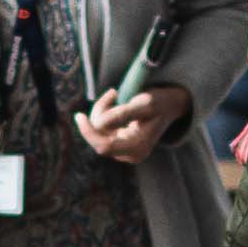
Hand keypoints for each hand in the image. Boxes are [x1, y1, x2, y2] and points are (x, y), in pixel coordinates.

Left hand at [75, 83, 191, 165]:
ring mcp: (122, 151)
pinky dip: (103, 112)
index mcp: (138, 148)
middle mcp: (129, 154)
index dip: (89, 132)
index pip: (104, 146)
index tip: (79, 116)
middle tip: (113, 92)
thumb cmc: (158, 102)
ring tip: (115, 94)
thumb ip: (122, 114)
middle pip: (98, 139)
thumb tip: (99, 124)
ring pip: (97, 132)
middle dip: (99, 114)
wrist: (168, 105)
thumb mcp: (144, 103)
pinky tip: (114, 100)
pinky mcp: (117, 143)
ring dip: (101, 110)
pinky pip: (100, 129)